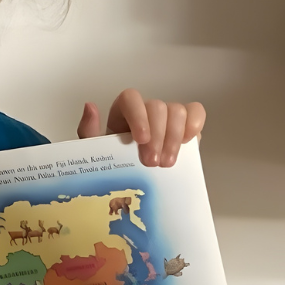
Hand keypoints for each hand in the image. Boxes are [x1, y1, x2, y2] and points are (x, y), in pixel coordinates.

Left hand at [77, 89, 205, 166]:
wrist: (135, 185)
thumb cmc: (115, 166)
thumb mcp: (95, 153)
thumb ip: (89, 132)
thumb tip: (90, 107)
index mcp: (123, 113)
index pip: (131, 98)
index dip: (138, 115)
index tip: (141, 140)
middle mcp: (147, 111)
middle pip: (157, 106)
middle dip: (158, 136)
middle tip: (153, 163)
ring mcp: (168, 117)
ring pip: (177, 110)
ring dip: (174, 137)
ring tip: (167, 163)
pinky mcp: (186, 126)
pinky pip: (196, 114)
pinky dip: (194, 125)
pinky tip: (188, 144)